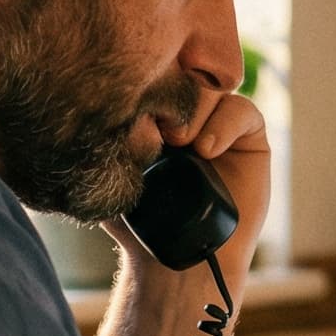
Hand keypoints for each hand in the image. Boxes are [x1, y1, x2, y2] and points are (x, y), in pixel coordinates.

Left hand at [104, 92, 269, 291]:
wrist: (177, 261)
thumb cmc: (139, 223)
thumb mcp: (111, 174)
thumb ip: (104, 138)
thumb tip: (86, 99)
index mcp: (153, 114)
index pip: (153, 75)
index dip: (144, 81)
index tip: (130, 105)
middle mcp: (187, 114)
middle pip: (184, 73)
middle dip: (170, 92)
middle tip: (158, 127)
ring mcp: (218, 123)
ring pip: (211, 88)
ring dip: (195, 109)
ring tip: (182, 143)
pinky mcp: (248, 138)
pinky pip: (242, 110)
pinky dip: (226, 122)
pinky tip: (208, 150)